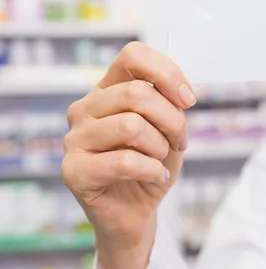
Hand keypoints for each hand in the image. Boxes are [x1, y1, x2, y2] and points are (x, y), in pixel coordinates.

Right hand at [62, 42, 196, 255]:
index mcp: (107, 90)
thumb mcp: (169, 130)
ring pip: (131, 127)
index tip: (188, 100)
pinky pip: (125, 162)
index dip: (168, 74)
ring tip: (161, 161)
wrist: (136, 212)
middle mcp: (85, 109)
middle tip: (179, 142)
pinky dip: (152, 171)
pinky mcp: (73, 172)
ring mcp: (74, 139)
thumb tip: (182, 93)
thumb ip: (171, 106)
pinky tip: (156, 177)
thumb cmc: (152, 166)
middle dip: (172, 121)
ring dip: (160, 148)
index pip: (133, 55)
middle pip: (136, 93)